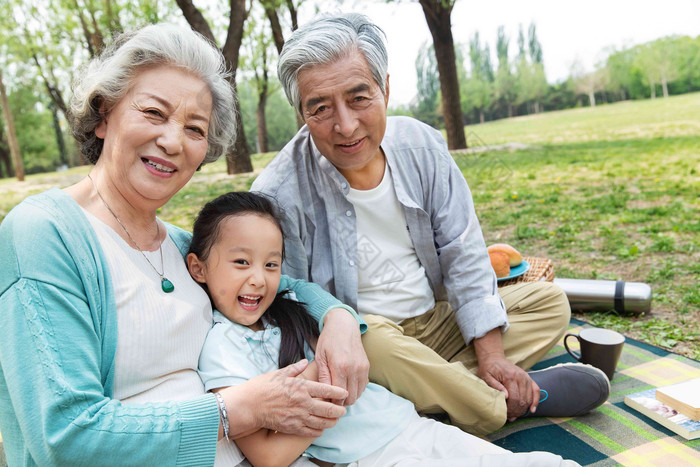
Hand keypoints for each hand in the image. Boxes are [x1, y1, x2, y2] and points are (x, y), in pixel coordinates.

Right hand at [223, 360, 347, 438]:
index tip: (344, 393)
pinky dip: (318, 431)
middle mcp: (303, 403)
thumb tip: (305, 361)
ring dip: (331, 422)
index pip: (326, 390)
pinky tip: (320, 428)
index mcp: (301, 387)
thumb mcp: (279, 373)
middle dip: (339, 411)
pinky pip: (310, 432)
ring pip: (322, 423)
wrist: (249, 405)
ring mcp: (298, 416)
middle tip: (343, 410)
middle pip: (328, 409)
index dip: (338, 392)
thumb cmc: (262, 387)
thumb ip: (295, 368)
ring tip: (335, 420)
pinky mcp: (292, 427)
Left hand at [315, 308, 369, 405]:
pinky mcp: (367, 367)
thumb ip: (323, 376)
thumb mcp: (320, 357)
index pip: (338, 396)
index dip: (332, 403)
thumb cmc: (328, 340)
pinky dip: (355, 390)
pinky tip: (346, 384)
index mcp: (340, 367)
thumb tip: (325, 394)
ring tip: (338, 390)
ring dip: (349, 396)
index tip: (326, 401)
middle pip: (350, 399)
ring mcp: (362, 368)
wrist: (344, 326)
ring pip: (358, 395)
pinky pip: (363, 387)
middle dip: (340, 402)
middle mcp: (354, 369)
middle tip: (331, 398)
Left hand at [473, 328, 538, 421]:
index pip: (514, 398)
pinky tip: (532, 409)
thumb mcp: (486, 377)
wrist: (494, 358)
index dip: (511, 409)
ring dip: (523, 409)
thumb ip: (495, 386)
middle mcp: (520, 377)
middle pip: (522, 400)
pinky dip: (535, 401)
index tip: (505, 414)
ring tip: (515, 415)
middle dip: (517, 411)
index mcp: (510, 377)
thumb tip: (506, 396)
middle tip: (510, 417)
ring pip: (529, 398)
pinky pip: (536, 390)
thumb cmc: (488, 368)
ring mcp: (526, 377)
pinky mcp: (528, 378)